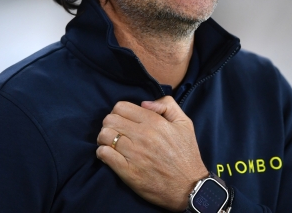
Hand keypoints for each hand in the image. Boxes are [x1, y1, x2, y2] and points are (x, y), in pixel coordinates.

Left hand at [96, 96, 207, 210]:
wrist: (189, 186)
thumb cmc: (186, 155)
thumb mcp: (185, 123)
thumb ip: (167, 105)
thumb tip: (144, 103)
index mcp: (155, 122)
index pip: (121, 107)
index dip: (119, 112)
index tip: (123, 120)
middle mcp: (143, 135)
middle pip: (110, 119)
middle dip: (110, 123)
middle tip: (116, 132)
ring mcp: (134, 154)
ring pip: (104, 135)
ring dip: (104, 138)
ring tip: (111, 143)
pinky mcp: (128, 171)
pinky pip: (104, 154)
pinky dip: (102, 152)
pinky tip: (110, 155)